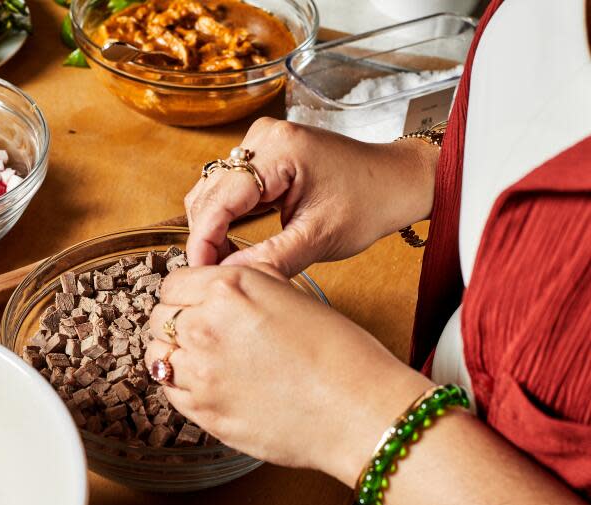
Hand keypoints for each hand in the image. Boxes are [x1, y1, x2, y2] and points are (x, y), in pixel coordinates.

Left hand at [144, 264, 431, 485]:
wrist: (358, 410)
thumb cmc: (340, 353)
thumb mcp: (292, 295)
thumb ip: (248, 285)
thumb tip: (223, 285)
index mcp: (229, 288)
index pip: (174, 283)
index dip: (186, 293)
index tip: (195, 304)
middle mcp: (205, 325)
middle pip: (159, 317)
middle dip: (176, 322)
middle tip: (201, 334)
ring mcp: (199, 372)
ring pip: (157, 356)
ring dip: (173, 355)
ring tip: (202, 361)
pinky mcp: (203, 411)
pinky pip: (169, 392)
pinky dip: (180, 386)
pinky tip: (208, 385)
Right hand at [185, 118, 438, 276]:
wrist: (396, 181)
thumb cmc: (369, 203)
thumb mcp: (320, 238)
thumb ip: (270, 258)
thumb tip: (227, 275)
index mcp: (280, 149)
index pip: (220, 198)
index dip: (204, 239)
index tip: (201, 272)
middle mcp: (263, 137)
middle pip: (208, 192)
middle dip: (206, 236)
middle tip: (216, 273)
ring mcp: (261, 141)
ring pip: (212, 190)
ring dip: (213, 227)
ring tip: (228, 259)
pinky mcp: (262, 152)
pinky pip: (228, 187)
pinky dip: (225, 216)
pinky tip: (236, 241)